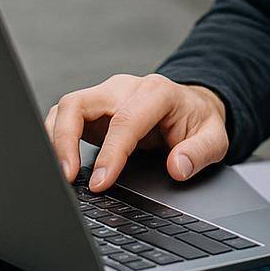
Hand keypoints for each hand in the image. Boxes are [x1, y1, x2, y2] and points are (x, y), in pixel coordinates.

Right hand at [43, 73, 228, 190]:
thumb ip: (199, 152)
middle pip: (80, 104)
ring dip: (55, 140)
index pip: (125, 120)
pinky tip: (60, 163)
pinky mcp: (93, 108)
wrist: (191, 106)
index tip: (100, 183)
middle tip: (66, 177)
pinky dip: (56, 138)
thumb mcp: (214, 138)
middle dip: (65, 140)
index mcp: (156, 92)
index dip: (110, 153)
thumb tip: (177, 167)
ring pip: (65, 108)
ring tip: (60, 174)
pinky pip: (64, 117)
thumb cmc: (197, 122)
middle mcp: (125, 88)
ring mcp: (106, 96)